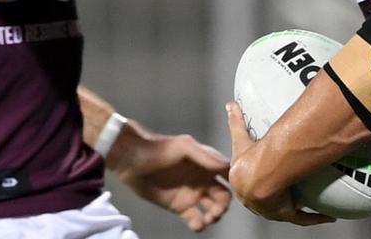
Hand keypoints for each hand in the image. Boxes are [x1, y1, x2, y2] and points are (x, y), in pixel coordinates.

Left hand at [112, 126, 231, 231]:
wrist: (132, 160)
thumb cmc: (159, 148)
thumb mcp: (185, 147)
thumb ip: (206, 156)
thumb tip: (228, 166)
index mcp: (206, 163)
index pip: (228, 174)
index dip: (236, 182)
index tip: (238, 190)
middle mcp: (202, 179)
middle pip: (223, 195)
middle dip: (224, 205)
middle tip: (216, 211)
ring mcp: (191, 194)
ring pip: (212, 209)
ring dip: (215, 216)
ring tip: (209, 218)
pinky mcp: (179, 207)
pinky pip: (195, 219)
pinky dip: (199, 225)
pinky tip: (196, 224)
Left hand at [225, 102, 335, 225]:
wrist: (260, 173)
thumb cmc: (250, 157)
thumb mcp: (241, 137)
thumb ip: (235, 121)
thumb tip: (229, 103)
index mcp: (243, 183)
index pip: (249, 184)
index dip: (257, 179)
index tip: (266, 175)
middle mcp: (255, 200)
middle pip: (266, 199)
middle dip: (275, 195)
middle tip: (288, 186)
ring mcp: (270, 209)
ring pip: (284, 208)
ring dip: (294, 205)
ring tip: (306, 199)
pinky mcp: (285, 214)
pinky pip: (302, 219)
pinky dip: (315, 217)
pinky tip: (328, 216)